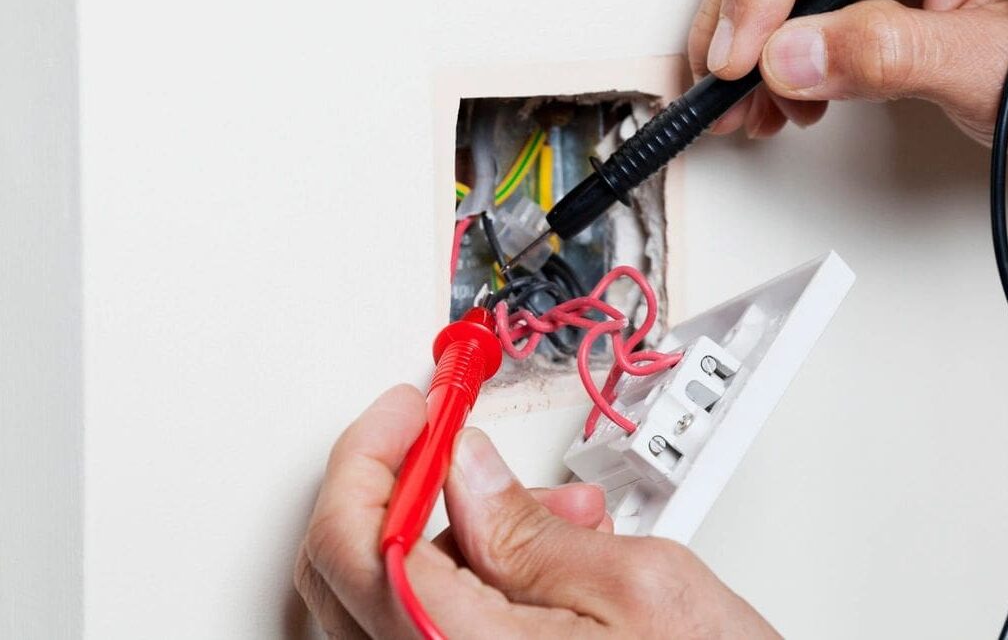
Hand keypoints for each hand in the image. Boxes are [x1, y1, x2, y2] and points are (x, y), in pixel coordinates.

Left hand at [295, 385, 777, 637]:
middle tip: (443, 435)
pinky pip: (421, 630)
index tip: (408, 410)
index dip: (370, 458)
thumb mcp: (640, 588)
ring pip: (382, 597)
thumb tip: (464, 468)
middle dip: (401, 482)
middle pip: (346, 571)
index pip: (355, 545)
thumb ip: (530, 527)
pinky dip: (462, 579)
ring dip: (447, 532)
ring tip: (549, 513)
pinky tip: (538, 559)